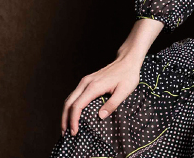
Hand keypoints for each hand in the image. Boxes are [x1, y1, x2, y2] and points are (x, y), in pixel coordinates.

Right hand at [60, 17, 162, 135]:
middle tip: (66, 133)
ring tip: (67, 127)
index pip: (77, 106)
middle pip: (68, 103)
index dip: (73, 120)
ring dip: (66, 113)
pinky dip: (71, 106)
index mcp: (93, 86)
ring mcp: (85, 81)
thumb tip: (100, 117)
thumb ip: (112, 104)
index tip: (74, 132)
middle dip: (65, 119)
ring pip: (70, 99)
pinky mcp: (87, 81)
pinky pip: (75, 95)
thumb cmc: (128, 75)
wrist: (127, 60)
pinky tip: (73, 114)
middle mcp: (86, 83)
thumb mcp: (124, 91)